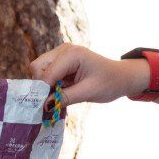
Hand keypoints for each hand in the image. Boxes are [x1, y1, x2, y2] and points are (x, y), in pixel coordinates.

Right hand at [29, 43, 149, 105]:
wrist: (121, 77)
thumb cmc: (110, 83)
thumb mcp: (89, 93)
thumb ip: (65, 98)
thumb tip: (44, 105)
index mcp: (72, 54)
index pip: (47, 73)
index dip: (43, 91)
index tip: (44, 107)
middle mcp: (64, 50)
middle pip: (37, 67)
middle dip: (42, 86)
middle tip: (52, 101)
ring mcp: (61, 54)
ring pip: (39, 70)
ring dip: (46, 85)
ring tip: (59, 96)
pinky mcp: (61, 61)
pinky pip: (47, 72)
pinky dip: (50, 84)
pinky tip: (61, 91)